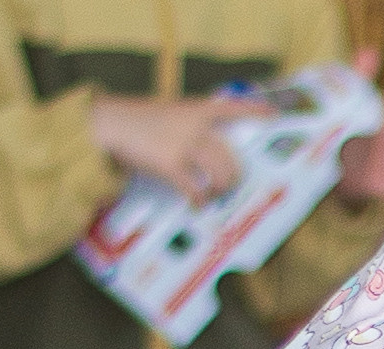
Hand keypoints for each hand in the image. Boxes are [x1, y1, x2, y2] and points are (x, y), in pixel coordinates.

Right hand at [89, 92, 247, 203]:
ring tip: (215, 194)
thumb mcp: (168, 112)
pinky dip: (200, 200)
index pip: (231, 107)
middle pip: (228, 155)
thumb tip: (205, 144)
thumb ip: (189, 123)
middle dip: (233, 175)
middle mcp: (193, 126)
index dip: (254, 110)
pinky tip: (198, 204)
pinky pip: (195, 189)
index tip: (273, 114)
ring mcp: (183, 146)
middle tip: (231, 184)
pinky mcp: (170, 165)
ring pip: (219, 173)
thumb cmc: (137, 119)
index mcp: (194, 109)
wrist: (110, 123)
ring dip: (221, 188)